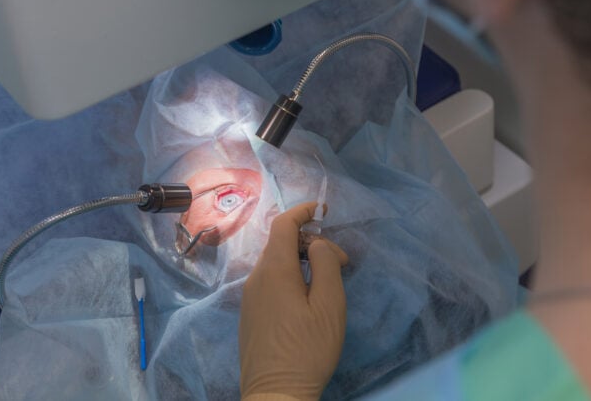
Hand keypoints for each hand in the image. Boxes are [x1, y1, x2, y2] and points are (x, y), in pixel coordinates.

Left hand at [240, 202, 349, 400]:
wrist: (276, 395)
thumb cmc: (308, 349)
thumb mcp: (328, 304)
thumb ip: (326, 264)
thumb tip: (319, 244)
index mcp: (275, 270)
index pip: (283, 224)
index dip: (303, 210)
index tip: (324, 209)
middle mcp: (256, 278)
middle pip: (280, 243)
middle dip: (310, 240)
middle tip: (340, 262)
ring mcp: (249, 297)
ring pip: (275, 262)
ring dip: (301, 259)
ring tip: (327, 281)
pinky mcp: (250, 314)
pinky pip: (269, 280)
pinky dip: (290, 275)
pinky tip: (307, 297)